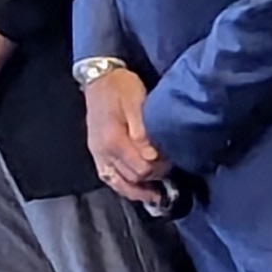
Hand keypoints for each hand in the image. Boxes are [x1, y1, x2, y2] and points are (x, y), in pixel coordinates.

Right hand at [85, 67, 167, 202]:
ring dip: (139, 190)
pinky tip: (137, 190)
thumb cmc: (121, 87)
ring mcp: (98, 155)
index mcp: (113, 140)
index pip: (141, 167)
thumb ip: (143, 130)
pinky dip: (124, 187)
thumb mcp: (136, 102)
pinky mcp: (97, 154)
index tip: (174, 161)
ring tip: (157, 193)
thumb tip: (152, 155)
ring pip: (119, 184)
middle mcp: (103, 152)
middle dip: (153, 177)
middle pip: (133, 177)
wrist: (99, 78)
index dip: (160, 168)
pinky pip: (110, 179)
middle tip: (170, 170)